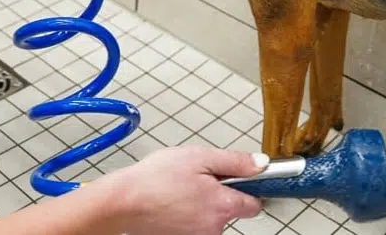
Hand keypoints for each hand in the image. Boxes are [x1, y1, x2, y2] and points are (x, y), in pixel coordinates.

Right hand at [103, 146, 266, 234]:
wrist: (124, 201)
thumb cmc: (155, 178)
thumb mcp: (197, 156)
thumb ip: (234, 161)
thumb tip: (261, 164)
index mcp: (223, 206)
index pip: (254, 204)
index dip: (246, 187)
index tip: (236, 178)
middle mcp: (216, 228)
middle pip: (228, 209)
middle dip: (216, 193)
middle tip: (194, 176)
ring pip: (209, 216)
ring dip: (199, 203)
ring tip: (176, 187)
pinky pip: (193, 224)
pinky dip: (185, 213)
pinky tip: (170, 200)